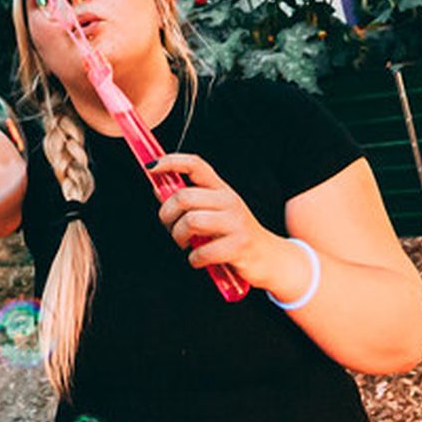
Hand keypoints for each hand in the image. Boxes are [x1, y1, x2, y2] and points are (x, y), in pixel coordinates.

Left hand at [150, 151, 295, 284]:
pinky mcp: (239, 245)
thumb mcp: (215, 213)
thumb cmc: (235, 235)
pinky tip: (200, 259)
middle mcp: (229, 201)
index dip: (171, 162)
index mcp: (221, 189)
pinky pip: (202, 251)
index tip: (151, 167)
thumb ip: (190, 202)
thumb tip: (159, 190)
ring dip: (179, 237)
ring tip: (186, 244)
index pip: (196, 165)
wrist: (270, 258)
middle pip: (184, 196)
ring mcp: (235, 223)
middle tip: (171, 228)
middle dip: (167, 215)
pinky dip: (194, 259)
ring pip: (191, 221)